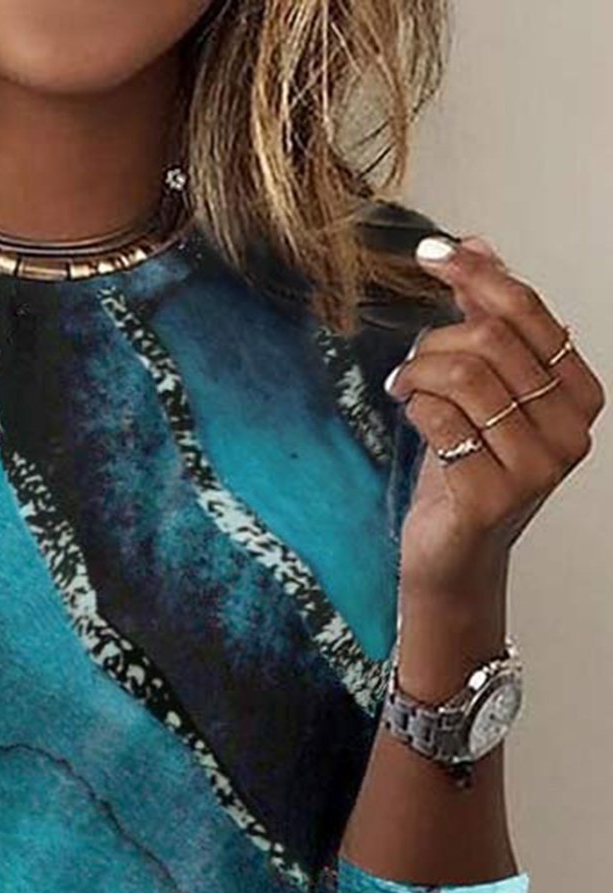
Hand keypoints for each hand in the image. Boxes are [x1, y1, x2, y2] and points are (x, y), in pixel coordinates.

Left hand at [383, 234, 604, 598]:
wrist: (451, 556)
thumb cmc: (466, 471)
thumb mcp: (480, 390)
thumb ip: (485, 321)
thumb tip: (478, 246)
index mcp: (577, 395)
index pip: (529, 313)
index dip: (477, 275)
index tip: (431, 253)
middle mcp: (569, 430)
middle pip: (492, 341)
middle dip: (435, 340)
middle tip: (410, 362)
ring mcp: (536, 467)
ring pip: (465, 376)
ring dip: (419, 373)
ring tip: (403, 388)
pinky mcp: (493, 496)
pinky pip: (442, 421)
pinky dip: (416, 408)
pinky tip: (410, 415)